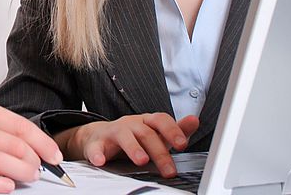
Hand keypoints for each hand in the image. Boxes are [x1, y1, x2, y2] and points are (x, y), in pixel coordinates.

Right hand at [57, 113, 198, 177]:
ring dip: (133, 149)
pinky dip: (97, 154)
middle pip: (146, 133)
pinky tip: (101, 161)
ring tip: (141, 161)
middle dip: (159, 152)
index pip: (161, 120)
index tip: (182, 144)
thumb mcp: (155, 133)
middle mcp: (131, 124)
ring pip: (124, 136)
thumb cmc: (133, 137)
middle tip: (169, 170)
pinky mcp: (97, 143)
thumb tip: (194, 121)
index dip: (172, 131)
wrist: (99, 137)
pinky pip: (96, 147)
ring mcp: (113, 132)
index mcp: (146, 121)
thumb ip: (175, 130)